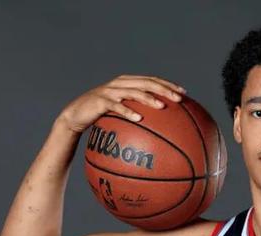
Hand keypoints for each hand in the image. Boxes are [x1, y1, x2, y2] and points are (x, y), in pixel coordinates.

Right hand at [56, 74, 186, 134]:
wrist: (76, 116)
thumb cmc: (103, 117)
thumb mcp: (123, 113)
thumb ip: (140, 113)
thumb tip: (163, 129)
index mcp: (128, 83)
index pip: (152, 80)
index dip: (168, 85)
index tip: (184, 93)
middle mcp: (120, 83)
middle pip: (147, 82)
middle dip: (165, 89)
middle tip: (179, 99)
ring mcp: (110, 90)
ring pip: (133, 91)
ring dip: (149, 98)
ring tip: (162, 106)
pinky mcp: (99, 100)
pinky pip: (116, 106)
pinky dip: (127, 111)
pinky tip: (138, 119)